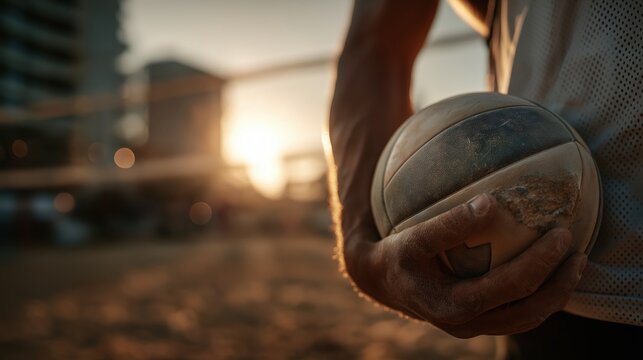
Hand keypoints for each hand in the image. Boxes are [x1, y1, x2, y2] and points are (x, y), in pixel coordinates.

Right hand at [343, 193, 587, 337]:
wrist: (381, 281)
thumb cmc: (398, 254)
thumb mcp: (414, 238)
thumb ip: (450, 224)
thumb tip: (492, 201)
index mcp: (454, 306)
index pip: (508, 288)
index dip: (539, 263)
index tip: (561, 233)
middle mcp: (467, 323)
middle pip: (526, 311)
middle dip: (558, 283)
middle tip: (578, 250)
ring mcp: (474, 326)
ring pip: (525, 318)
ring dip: (555, 294)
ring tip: (575, 264)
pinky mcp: (477, 320)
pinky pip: (517, 313)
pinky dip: (539, 295)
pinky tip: (549, 270)